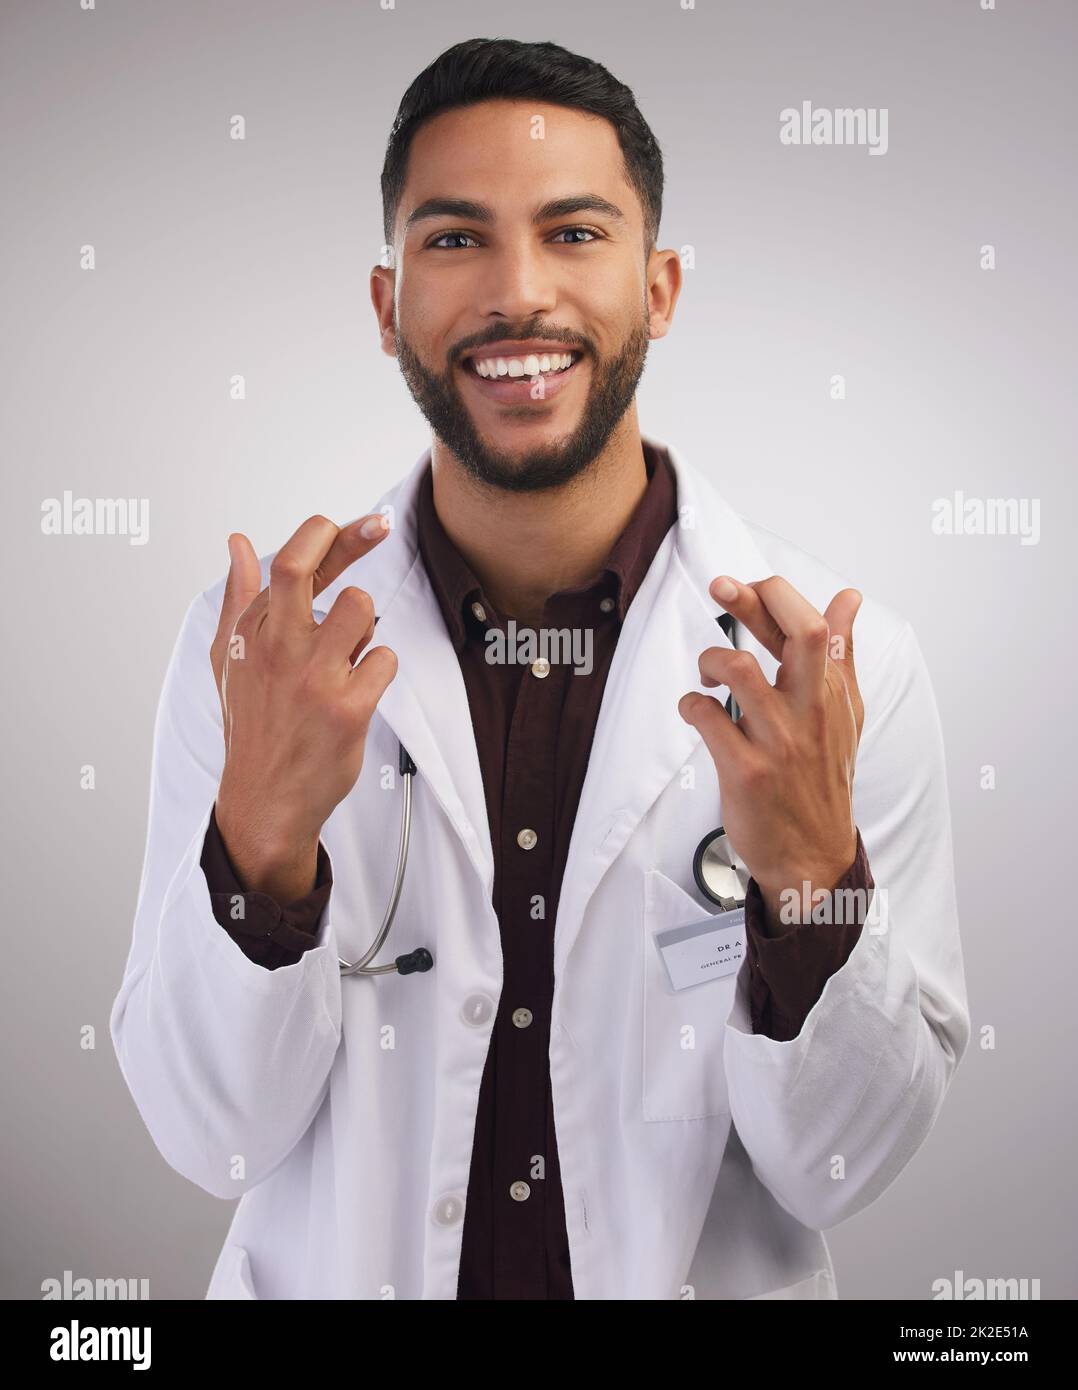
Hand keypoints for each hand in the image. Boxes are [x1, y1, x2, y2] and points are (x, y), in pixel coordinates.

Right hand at [210, 513, 397, 900]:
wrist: (264, 799)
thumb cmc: (253, 725)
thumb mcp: (231, 660)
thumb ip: (238, 597)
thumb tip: (238, 543)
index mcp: (251, 632)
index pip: (287, 562)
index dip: (327, 532)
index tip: (362, 522)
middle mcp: (276, 649)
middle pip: (304, 567)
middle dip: (351, 537)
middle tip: (378, 527)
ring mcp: (311, 678)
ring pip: (360, 610)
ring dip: (366, 627)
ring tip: (349, 655)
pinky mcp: (346, 709)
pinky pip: (384, 660)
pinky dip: (379, 671)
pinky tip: (358, 691)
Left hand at [677, 575, 864, 932]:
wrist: (814, 856)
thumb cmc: (824, 779)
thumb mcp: (845, 714)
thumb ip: (842, 653)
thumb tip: (848, 598)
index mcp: (833, 693)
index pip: (814, 625)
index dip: (776, 594)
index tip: (744, 586)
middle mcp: (812, 711)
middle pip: (799, 634)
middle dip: (752, 600)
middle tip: (719, 588)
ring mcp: (781, 741)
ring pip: (742, 671)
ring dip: (711, 659)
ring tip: (708, 675)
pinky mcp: (748, 771)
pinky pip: (708, 718)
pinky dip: (692, 705)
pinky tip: (696, 712)